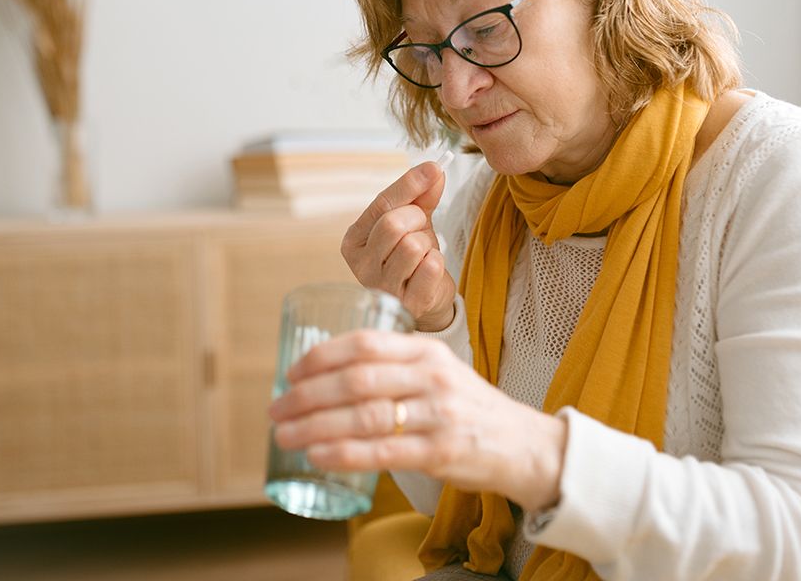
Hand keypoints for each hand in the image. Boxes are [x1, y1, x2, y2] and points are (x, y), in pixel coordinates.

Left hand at [267, 330, 566, 511]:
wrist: (523, 443)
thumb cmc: (468, 408)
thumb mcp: (438, 372)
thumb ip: (394, 368)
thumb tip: (327, 378)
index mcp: (426, 351)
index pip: (364, 344)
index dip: (320, 358)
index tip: (290, 373)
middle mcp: (432, 377)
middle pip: (356, 380)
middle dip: (306, 395)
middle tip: (276, 408)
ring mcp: (438, 414)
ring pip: (363, 416)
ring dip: (315, 426)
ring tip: (286, 435)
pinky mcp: (441, 451)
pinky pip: (382, 452)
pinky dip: (343, 453)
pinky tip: (318, 456)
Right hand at [342, 161, 454, 331]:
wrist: (426, 297)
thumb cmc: (413, 257)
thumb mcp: (413, 221)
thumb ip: (420, 195)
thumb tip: (433, 170)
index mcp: (355, 241)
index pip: (381, 204)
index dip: (409, 184)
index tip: (433, 168)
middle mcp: (362, 266)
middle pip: (393, 224)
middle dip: (417, 219)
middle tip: (421, 228)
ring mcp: (383, 288)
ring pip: (412, 246)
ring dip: (428, 244)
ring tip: (424, 253)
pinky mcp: (408, 304)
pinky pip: (430, 268)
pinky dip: (437, 262)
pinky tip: (430, 271)